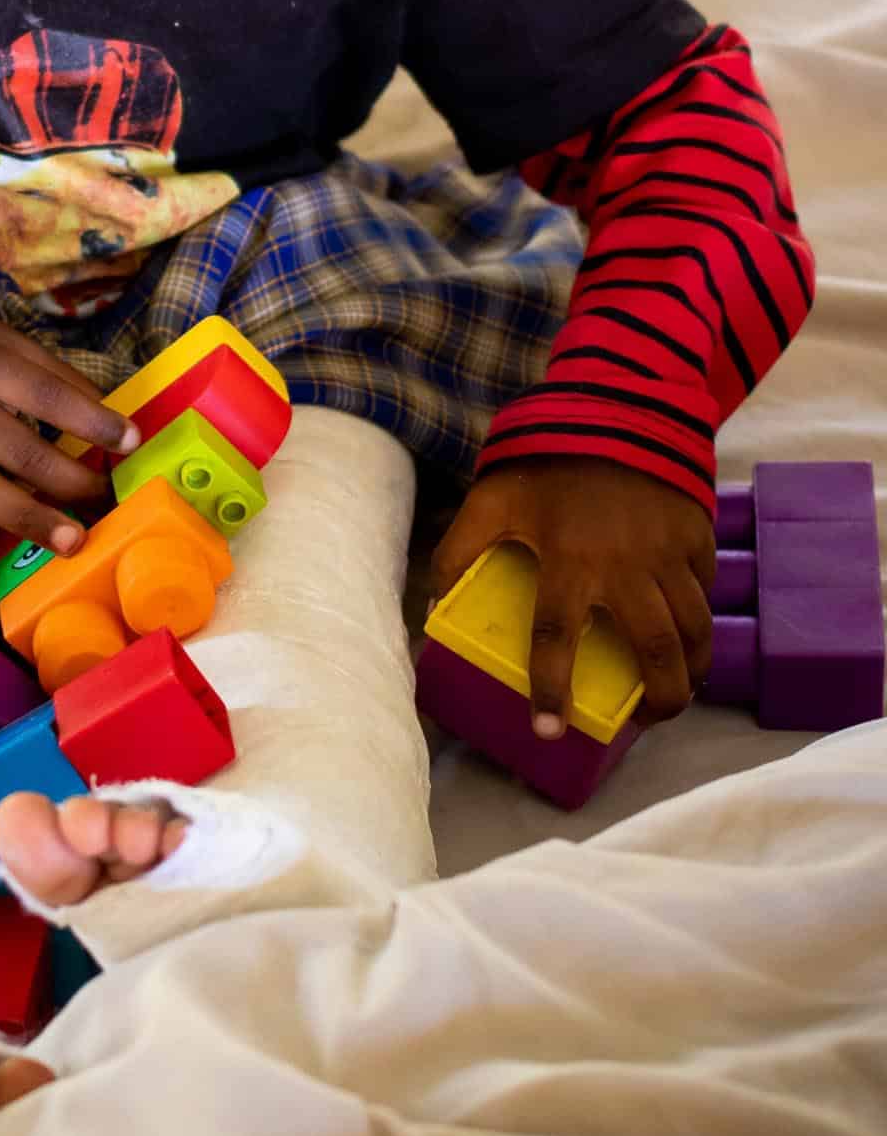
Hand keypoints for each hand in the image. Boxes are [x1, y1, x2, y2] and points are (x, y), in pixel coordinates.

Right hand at [0, 314, 139, 603]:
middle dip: (72, 482)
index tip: (132, 441)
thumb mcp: (12, 344)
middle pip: (22, 452)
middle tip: (111, 503)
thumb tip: (115, 421)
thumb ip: (60, 381)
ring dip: (31, 521)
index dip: (91, 419)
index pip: (47, 395)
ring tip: (72, 545)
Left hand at [430, 457, 715, 735]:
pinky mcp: (696, 537)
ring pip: (694, 628)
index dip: (551, 690)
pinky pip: (704, 591)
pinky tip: (687, 635)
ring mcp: (668, 552)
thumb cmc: (546, 460)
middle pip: (657, 649)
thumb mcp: (490, 498)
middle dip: (661, 698)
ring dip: (691, 669)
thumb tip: (432, 607)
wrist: (613, 405)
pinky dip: (700, 620)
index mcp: (569, 559)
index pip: (557, 638)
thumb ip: (458, 550)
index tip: (549, 731)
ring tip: (676, 691)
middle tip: (649, 720)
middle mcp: (626, 565)